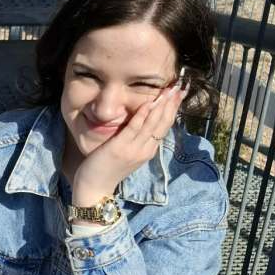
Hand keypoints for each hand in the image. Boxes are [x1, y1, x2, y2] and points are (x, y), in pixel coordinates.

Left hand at [71, 80, 187, 204]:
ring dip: (161, 106)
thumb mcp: (128, 154)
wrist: (95, 188)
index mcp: (148, 150)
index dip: (173, 110)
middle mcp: (145, 150)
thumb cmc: (108, 169)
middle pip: (163, 123)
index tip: (179, 94)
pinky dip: (142, 116)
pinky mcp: (120, 148)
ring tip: (169, 90)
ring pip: (152, 124)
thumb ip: (137, 140)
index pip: (165, 126)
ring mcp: (134, 150)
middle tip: (179, 87)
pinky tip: (148, 103)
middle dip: (171, 104)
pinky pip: (133, 129)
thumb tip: (143, 122)